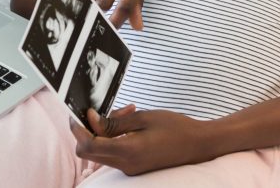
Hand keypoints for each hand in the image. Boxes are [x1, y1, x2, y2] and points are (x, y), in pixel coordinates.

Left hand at [71, 107, 215, 175]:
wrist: (199, 144)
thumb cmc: (175, 127)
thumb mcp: (143, 117)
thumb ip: (114, 121)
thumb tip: (91, 120)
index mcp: (127, 151)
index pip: (88, 146)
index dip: (79, 128)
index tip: (82, 111)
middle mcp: (126, 165)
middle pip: (89, 152)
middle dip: (86, 131)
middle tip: (96, 110)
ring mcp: (130, 168)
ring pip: (101, 152)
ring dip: (102, 132)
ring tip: (123, 111)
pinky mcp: (134, 167)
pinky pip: (114, 153)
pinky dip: (113, 138)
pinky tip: (127, 121)